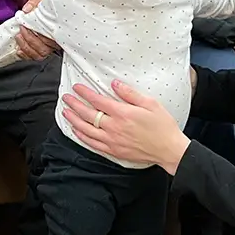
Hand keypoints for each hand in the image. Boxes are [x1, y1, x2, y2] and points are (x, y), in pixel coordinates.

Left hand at [16, 0, 58, 60]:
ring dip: (27, 47)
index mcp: (59, 27)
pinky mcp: (44, 48)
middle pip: (44, 48)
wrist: (58, 3)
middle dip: (29, 39)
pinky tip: (19, 50)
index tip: (25, 25)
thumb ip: (35, 2)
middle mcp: (57, 39)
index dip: (35, 34)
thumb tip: (26, 10)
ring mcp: (51, 45)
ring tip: (19, 37)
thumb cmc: (52, 1)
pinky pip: (36, 56)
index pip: (49, 37)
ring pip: (40, 54)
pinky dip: (26, 55)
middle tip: (21, 29)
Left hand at [61, 81, 190, 174]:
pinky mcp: (113, 151)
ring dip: (73, 120)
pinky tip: (76, 131)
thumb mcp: (151, 104)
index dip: (85, 93)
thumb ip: (130, 93)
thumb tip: (114, 83)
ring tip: (65, 112)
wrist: (169, 150)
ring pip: (86, 129)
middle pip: (88, 114)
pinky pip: (92, 143)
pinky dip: (82, 136)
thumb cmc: (162, 126)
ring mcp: (112, 141)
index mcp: (123, 113)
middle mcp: (114, 127)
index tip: (77, 87)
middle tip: (65, 98)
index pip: (97, 101)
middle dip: (74, 104)